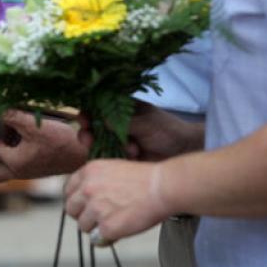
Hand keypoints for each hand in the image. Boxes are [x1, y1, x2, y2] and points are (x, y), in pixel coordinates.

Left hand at [0, 110, 86, 183]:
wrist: (86, 153)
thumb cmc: (62, 142)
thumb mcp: (34, 125)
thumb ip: (12, 116)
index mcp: (14, 163)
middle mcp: (17, 171)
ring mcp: (26, 170)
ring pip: (0, 170)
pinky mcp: (35, 166)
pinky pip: (13, 161)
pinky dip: (7, 150)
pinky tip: (12, 133)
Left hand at [64, 159, 170, 245]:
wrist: (162, 187)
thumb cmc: (144, 180)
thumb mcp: (112, 169)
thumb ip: (95, 181)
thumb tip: (85, 200)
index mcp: (88, 171)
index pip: (68, 191)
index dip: (77, 201)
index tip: (85, 207)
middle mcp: (87, 189)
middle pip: (71, 209)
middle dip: (83, 215)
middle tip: (99, 218)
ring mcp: (95, 208)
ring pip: (83, 226)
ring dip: (95, 228)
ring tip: (114, 223)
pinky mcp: (106, 226)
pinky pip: (96, 240)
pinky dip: (107, 239)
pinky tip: (120, 231)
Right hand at [75, 101, 203, 161]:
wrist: (183, 151)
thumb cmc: (167, 130)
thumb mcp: (146, 122)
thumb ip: (125, 122)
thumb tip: (102, 121)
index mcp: (121, 109)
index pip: (97, 109)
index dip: (87, 113)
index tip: (83, 119)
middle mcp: (116, 124)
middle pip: (92, 128)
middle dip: (88, 133)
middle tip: (88, 138)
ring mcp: (118, 141)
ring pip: (99, 144)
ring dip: (105, 147)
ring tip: (129, 148)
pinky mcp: (122, 157)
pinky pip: (109, 158)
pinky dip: (118, 157)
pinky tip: (135, 154)